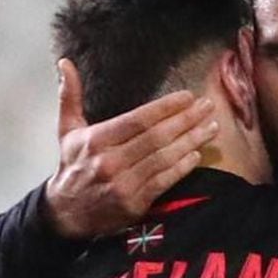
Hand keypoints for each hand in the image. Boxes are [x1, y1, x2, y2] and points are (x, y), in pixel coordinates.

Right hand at [44, 58, 217, 238]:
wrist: (66, 214)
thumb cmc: (72, 167)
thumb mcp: (67, 131)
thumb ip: (70, 96)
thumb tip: (65, 62)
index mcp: (96, 141)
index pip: (138, 120)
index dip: (166, 107)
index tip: (187, 96)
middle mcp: (110, 161)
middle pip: (157, 137)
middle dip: (186, 120)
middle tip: (208, 106)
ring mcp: (124, 184)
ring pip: (165, 158)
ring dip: (192, 141)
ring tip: (211, 127)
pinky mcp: (135, 203)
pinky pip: (165, 181)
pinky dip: (182, 167)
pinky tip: (197, 154)